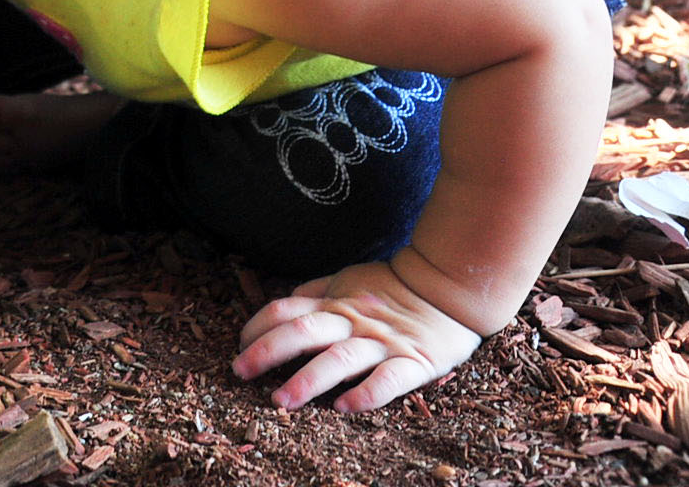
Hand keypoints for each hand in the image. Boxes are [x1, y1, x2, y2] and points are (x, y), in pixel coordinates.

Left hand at [233, 259, 483, 412]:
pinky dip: (366, 394)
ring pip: (339, 359)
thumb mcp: (349, 281)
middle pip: (302, 332)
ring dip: (307, 380)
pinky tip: (345, 408)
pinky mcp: (414, 361)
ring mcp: (382, 342)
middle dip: (266, 352)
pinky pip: (388, 380)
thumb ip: (317, 292)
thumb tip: (286, 302)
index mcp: (334, 302)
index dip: (256, 327)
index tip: (238, 348)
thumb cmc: (394, 287)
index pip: (285, 310)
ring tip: (280, 400)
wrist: (450, 285)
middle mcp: (353, 321)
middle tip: (239, 372)